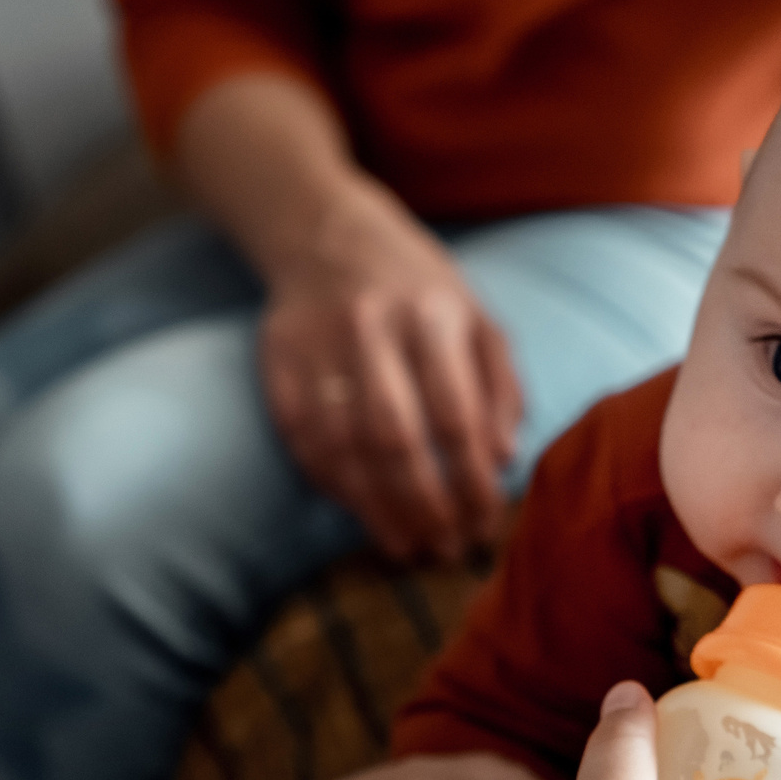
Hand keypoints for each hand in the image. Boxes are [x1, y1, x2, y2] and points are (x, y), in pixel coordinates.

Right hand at [258, 184, 521, 561]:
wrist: (323, 231)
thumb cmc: (417, 285)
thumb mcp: (477, 316)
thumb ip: (500, 386)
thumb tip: (502, 461)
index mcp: (432, 313)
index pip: (456, 416)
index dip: (472, 481)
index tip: (486, 523)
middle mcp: (370, 327)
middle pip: (396, 439)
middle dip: (426, 505)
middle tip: (447, 548)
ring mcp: (316, 345)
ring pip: (344, 448)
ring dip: (377, 510)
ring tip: (407, 546)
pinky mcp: (277, 363)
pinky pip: (304, 440)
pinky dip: (334, 486)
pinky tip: (362, 511)